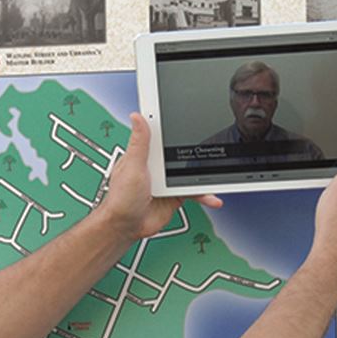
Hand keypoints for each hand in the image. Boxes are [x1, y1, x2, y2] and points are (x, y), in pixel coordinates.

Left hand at [100, 113, 221, 239]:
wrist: (127, 227)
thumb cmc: (121, 199)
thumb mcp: (132, 166)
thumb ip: (139, 143)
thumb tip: (138, 116)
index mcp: (145, 154)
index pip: (159, 132)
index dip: (169, 120)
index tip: (182, 110)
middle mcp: (157, 165)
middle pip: (180, 149)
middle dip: (194, 148)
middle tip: (208, 145)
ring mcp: (167, 179)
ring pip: (191, 170)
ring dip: (203, 173)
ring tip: (215, 173)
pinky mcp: (176, 194)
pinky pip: (195, 190)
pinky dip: (205, 194)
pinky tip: (211, 196)